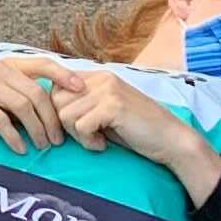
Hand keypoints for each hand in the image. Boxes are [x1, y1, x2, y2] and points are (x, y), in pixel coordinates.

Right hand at [0, 52, 96, 157]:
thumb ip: (21, 98)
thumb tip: (53, 115)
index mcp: (9, 64)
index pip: (43, 64)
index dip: (64, 75)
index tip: (82, 89)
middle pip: (37, 93)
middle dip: (51, 118)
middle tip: (58, 140)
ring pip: (23, 106)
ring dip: (36, 129)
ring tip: (42, 146)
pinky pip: (2, 119)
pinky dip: (14, 137)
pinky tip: (20, 150)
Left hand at [56, 71, 220, 199]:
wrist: (170, 139)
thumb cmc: (136, 129)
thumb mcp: (105, 111)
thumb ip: (82, 104)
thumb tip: (49, 109)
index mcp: (99, 76)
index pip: (56, 87)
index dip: (59, 111)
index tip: (75, 128)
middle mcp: (102, 78)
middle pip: (56, 100)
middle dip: (65, 124)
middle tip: (86, 136)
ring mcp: (108, 90)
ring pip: (65, 114)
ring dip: (78, 135)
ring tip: (97, 140)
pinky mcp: (113, 106)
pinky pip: (80, 126)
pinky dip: (88, 142)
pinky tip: (103, 144)